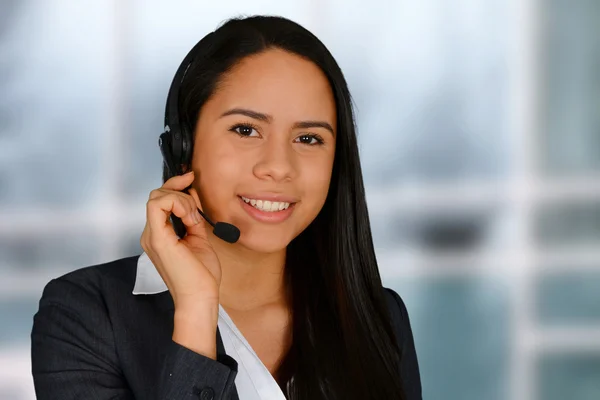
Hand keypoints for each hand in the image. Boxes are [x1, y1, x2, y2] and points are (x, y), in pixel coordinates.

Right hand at [140, 171, 220, 310]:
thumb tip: (192, 195)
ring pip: (156, 197)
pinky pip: (156, 206)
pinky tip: (189, 217)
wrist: (200, 297)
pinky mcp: (157, 239)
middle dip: (179, 190)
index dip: (176, 185)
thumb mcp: (199, 237)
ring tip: (194, 219)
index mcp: (160, 234)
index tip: (192, 178)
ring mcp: (152, 236)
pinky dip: (176, 203)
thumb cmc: (201, 275)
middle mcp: (152, 234)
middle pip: (157, 194)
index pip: (160, 200)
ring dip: (181, 200)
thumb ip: (193, 217)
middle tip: (196, 205)